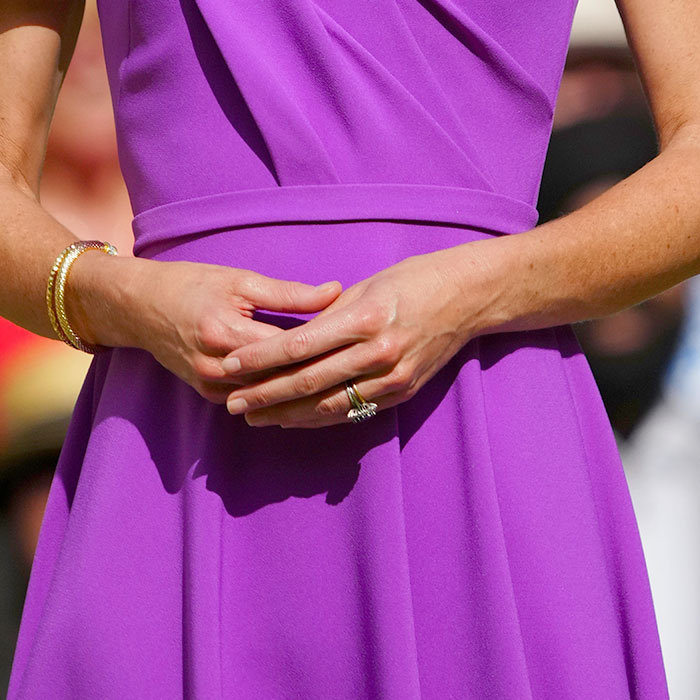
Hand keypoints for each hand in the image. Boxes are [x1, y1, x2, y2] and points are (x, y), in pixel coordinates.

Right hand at [71, 250, 342, 404]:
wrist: (140, 306)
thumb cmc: (193, 284)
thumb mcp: (241, 280)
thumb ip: (289, 293)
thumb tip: (335, 292)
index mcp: (226, 333)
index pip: (287, 351)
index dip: (325, 349)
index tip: (360, 345)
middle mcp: (216, 368)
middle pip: (281, 382)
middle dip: (322, 379)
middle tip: (363, 375)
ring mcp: (210, 386)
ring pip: (268, 398)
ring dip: (304, 395)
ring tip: (345, 389)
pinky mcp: (207, 394)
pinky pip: (251, 402)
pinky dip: (279, 399)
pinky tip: (311, 395)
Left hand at [218, 246, 484, 427]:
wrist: (468, 297)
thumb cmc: (413, 280)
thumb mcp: (367, 286)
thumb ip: (327, 315)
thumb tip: (287, 338)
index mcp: (364, 318)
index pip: (300, 345)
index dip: (261, 359)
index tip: (230, 364)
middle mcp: (378, 351)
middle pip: (309, 381)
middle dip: (266, 395)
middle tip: (234, 404)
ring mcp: (392, 377)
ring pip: (329, 404)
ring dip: (287, 414)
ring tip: (255, 418)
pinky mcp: (402, 392)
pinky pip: (354, 410)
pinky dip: (321, 417)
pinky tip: (295, 419)